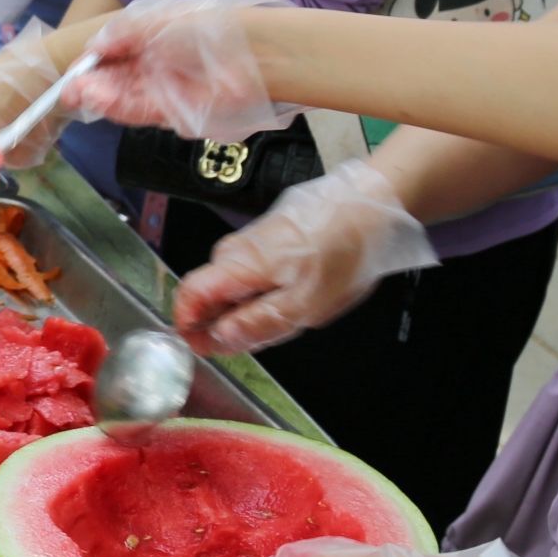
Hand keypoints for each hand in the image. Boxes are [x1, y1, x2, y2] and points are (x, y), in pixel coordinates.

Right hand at [70, 0, 296, 142]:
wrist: (256, 56)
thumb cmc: (208, 28)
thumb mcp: (160, 21)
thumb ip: (125, 32)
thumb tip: (96, 44)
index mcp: (151, 39)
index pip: (113, 52)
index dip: (92, 60)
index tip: (75, 68)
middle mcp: (155, 66)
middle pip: (114, 78)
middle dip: (90, 83)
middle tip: (69, 89)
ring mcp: (163, 90)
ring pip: (123, 97)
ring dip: (100, 97)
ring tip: (79, 93)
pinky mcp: (173, 113)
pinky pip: (138, 112)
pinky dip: (117, 108)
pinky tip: (99, 101)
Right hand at [172, 159, 436, 352]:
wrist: (369, 207)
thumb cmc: (340, 256)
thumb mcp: (304, 304)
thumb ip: (256, 323)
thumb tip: (216, 339)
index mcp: (236, 265)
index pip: (188, 294)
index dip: (188, 325)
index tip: (203, 348)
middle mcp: (233, 251)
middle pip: (208, 294)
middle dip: (223, 323)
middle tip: (264, 340)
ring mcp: (250, 244)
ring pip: (231, 288)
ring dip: (246, 311)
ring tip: (289, 319)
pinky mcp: (268, 242)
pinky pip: (250, 277)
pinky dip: (261, 296)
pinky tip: (294, 299)